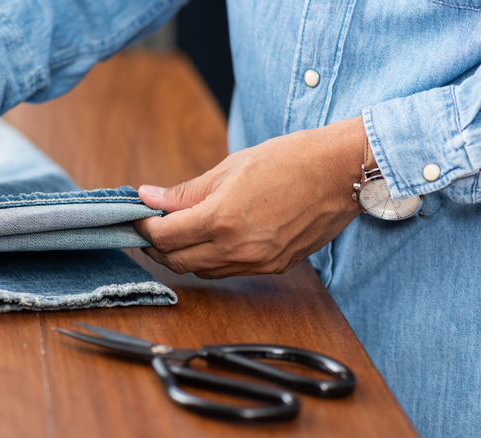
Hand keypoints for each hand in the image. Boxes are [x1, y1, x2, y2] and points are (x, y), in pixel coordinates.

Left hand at [133, 117, 366, 277]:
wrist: (342, 173)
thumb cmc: (290, 160)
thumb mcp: (230, 167)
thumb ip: (186, 191)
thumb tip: (150, 197)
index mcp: (221, 218)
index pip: (165, 236)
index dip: (144, 227)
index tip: (138, 216)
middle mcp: (237, 248)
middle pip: (177, 261)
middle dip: (157, 246)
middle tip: (151, 227)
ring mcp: (257, 262)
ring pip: (202, 272)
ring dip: (183, 256)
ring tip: (178, 232)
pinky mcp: (274, 267)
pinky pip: (229, 271)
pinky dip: (211, 260)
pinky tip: (210, 240)